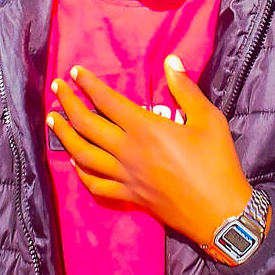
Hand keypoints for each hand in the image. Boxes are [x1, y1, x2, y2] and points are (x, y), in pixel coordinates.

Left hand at [46, 55, 251, 247]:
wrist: (220, 213)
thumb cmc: (217, 163)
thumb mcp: (208, 119)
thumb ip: (185, 89)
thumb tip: (170, 61)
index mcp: (145, 129)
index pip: (107, 101)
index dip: (88, 85)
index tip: (75, 72)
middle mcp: (128, 151)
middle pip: (87, 125)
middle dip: (68, 104)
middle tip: (57, 89)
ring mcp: (125, 177)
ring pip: (83, 154)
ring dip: (64, 135)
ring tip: (53, 121)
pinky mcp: (129, 197)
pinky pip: (96, 185)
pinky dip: (81, 172)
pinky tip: (75, 162)